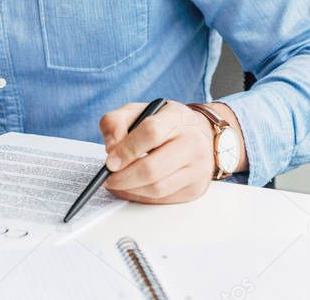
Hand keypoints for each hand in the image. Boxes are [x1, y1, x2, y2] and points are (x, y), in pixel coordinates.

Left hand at [98, 100, 244, 203]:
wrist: (202, 134)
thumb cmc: (166, 123)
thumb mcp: (140, 111)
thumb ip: (116, 122)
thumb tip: (110, 147)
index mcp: (177, 118)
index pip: (151, 133)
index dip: (126, 149)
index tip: (109, 161)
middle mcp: (192, 143)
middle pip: (152, 168)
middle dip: (123, 177)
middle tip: (107, 178)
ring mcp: (197, 168)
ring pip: (156, 188)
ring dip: (130, 190)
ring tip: (117, 183)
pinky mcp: (195, 188)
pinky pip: (162, 199)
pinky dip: (141, 196)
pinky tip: (132, 188)